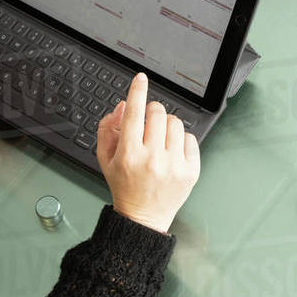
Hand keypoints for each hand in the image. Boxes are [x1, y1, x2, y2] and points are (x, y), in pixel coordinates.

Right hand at [96, 73, 199, 232]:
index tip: (141, 79)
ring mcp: (174, 166)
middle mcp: (152, 159)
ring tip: (160, 140)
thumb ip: (107, 129)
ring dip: (167, 125)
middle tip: (149, 122)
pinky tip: (172, 151)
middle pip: (158, 113)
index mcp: (129, 154)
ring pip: (176, 123)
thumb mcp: (106, 159)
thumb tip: (122, 106)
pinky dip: (181, 140)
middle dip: (152, 111)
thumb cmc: (124, 186)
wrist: (143, 217)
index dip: (137, 91)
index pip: (134, 113)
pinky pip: (191, 138)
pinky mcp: (191, 171)